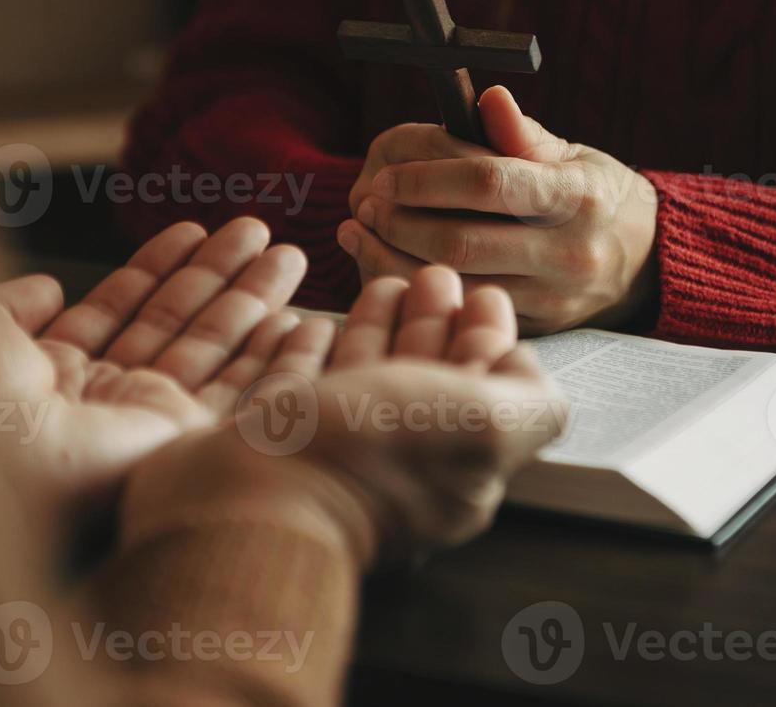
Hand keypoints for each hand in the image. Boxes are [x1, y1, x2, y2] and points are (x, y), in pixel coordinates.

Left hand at [0, 218, 309, 513]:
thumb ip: (11, 306)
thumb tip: (47, 288)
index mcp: (52, 376)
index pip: (120, 311)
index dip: (157, 268)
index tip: (191, 231)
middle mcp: (104, 400)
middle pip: (176, 324)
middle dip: (219, 274)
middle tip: (257, 229)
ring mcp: (145, 422)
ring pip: (213, 350)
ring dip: (252, 301)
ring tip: (288, 254)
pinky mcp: (183, 443)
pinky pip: (238, 394)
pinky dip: (272, 359)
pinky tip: (295, 321)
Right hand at [118, 267, 566, 568]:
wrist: (247, 499)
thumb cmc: (368, 456)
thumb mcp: (481, 423)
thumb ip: (529, 401)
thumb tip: (528, 373)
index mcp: (454, 470)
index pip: (480, 395)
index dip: (486, 341)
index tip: (482, 293)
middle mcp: (393, 469)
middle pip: (421, 383)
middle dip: (433, 325)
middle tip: (433, 276)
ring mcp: (325, 457)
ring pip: (360, 380)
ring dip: (378, 328)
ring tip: (383, 282)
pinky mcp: (263, 443)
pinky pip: (293, 388)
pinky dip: (308, 350)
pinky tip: (311, 322)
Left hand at [339, 86, 658, 333]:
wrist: (644, 262)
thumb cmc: (596, 196)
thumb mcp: (573, 156)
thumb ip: (523, 134)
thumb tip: (488, 98)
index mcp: (577, 196)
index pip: (489, 182)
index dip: (428, 179)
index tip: (389, 176)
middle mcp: (567, 253)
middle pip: (461, 242)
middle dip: (400, 222)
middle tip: (367, 205)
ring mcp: (551, 299)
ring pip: (453, 284)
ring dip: (392, 258)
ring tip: (360, 232)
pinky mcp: (533, 329)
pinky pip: (461, 311)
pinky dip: (416, 287)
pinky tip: (384, 264)